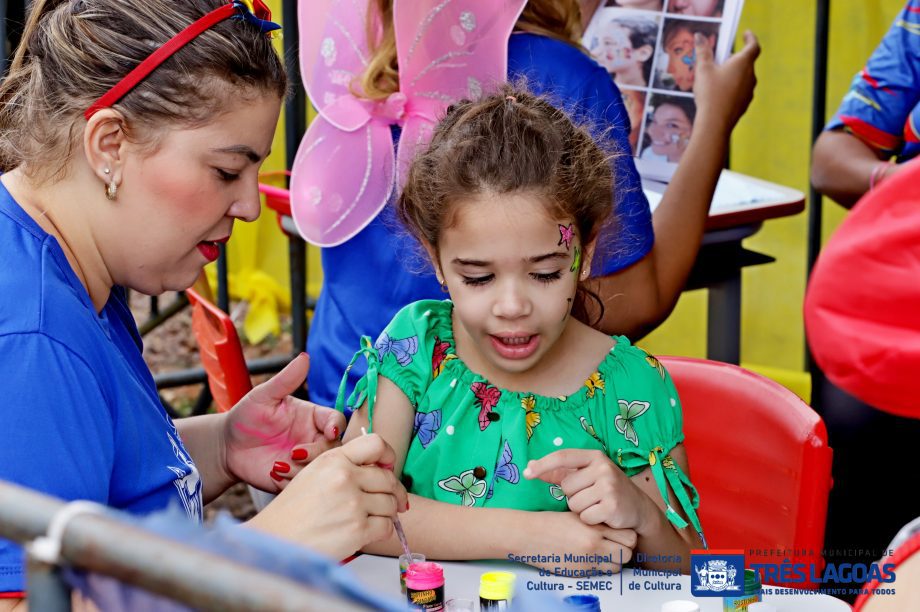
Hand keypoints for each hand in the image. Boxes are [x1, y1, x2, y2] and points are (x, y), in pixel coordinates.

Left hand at [222, 353, 345, 491]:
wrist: (226, 447)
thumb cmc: (246, 417)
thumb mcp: (264, 396)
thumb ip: (286, 379)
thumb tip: (305, 357)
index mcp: (313, 417)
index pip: (336, 420)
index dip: (335, 426)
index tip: (328, 431)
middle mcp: (313, 438)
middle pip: (334, 447)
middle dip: (318, 451)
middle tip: (295, 452)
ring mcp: (305, 460)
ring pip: (322, 467)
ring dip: (303, 467)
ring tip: (278, 465)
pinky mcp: (295, 478)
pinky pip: (306, 483)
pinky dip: (293, 480)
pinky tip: (274, 471)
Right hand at [247, 433, 408, 558]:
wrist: (275, 542)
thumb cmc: (291, 512)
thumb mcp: (313, 474)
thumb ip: (343, 466)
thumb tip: (380, 468)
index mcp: (333, 459)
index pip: (376, 444)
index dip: (388, 456)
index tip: (389, 467)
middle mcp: (345, 477)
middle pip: (388, 479)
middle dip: (393, 492)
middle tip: (393, 501)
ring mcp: (352, 503)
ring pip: (390, 504)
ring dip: (387, 513)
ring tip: (373, 519)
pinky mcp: (357, 529)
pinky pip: (387, 526)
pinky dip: (381, 531)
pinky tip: (368, 532)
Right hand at [522, 511, 636, 574]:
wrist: (528, 535)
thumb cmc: (549, 523)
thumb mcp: (577, 515)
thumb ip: (597, 523)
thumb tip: (615, 529)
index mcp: (594, 527)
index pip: (629, 536)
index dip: (626, 535)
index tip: (619, 533)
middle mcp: (593, 545)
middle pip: (627, 553)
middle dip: (623, 550)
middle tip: (614, 545)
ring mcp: (587, 561)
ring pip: (617, 567)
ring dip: (613, 561)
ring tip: (602, 553)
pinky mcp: (579, 573)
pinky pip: (600, 573)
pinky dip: (599, 568)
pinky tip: (588, 558)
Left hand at [524, 449, 656, 535]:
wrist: (638, 507)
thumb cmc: (605, 489)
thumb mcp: (586, 475)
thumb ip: (559, 472)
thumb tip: (529, 466)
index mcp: (594, 457)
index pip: (563, 457)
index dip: (543, 465)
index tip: (526, 473)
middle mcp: (602, 468)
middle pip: (566, 487)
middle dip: (572, 495)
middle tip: (589, 496)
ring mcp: (609, 486)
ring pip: (573, 503)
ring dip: (581, 509)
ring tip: (596, 505)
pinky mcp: (612, 506)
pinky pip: (585, 517)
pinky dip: (589, 520)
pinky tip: (602, 515)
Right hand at [693, 30, 759, 132]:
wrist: (715, 123)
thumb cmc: (710, 94)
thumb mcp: (703, 70)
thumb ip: (703, 52)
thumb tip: (699, 37)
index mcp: (743, 63)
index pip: (753, 46)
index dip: (750, 38)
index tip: (746, 34)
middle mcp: (750, 76)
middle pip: (746, 61)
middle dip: (735, 57)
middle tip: (721, 58)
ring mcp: (749, 91)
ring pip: (743, 77)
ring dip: (734, 73)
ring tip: (717, 77)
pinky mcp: (745, 103)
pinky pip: (740, 90)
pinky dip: (733, 87)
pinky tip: (719, 92)